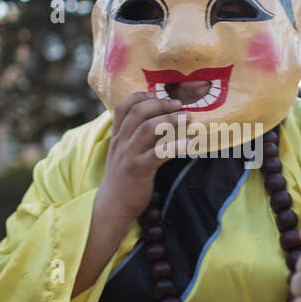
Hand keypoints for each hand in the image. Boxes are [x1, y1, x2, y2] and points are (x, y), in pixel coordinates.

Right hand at [72, 92, 184, 295]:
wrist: (111, 208)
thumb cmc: (122, 180)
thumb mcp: (122, 155)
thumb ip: (132, 138)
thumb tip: (155, 123)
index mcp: (117, 137)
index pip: (122, 106)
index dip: (140, 96)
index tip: (158, 94)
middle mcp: (121, 142)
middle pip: (138, 113)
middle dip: (160, 104)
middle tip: (179, 105)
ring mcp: (128, 156)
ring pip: (147, 129)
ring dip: (170, 120)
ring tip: (188, 118)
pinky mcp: (138, 170)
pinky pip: (158, 154)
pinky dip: (175, 146)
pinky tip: (189, 143)